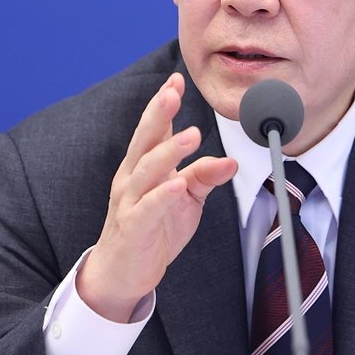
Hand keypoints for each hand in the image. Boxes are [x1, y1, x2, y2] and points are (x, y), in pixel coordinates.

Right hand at [77, 73, 237, 321]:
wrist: (123, 274)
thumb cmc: (153, 230)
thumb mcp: (186, 200)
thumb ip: (204, 177)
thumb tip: (232, 160)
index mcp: (143, 168)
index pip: (152, 131)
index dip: (162, 105)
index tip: (175, 80)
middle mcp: (131, 179)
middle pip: (144, 141)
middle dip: (158, 114)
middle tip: (172, 91)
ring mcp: (129, 202)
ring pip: (146, 171)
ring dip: (168, 151)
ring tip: (191, 134)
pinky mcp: (133, 228)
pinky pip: (148, 208)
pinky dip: (162, 195)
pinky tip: (177, 184)